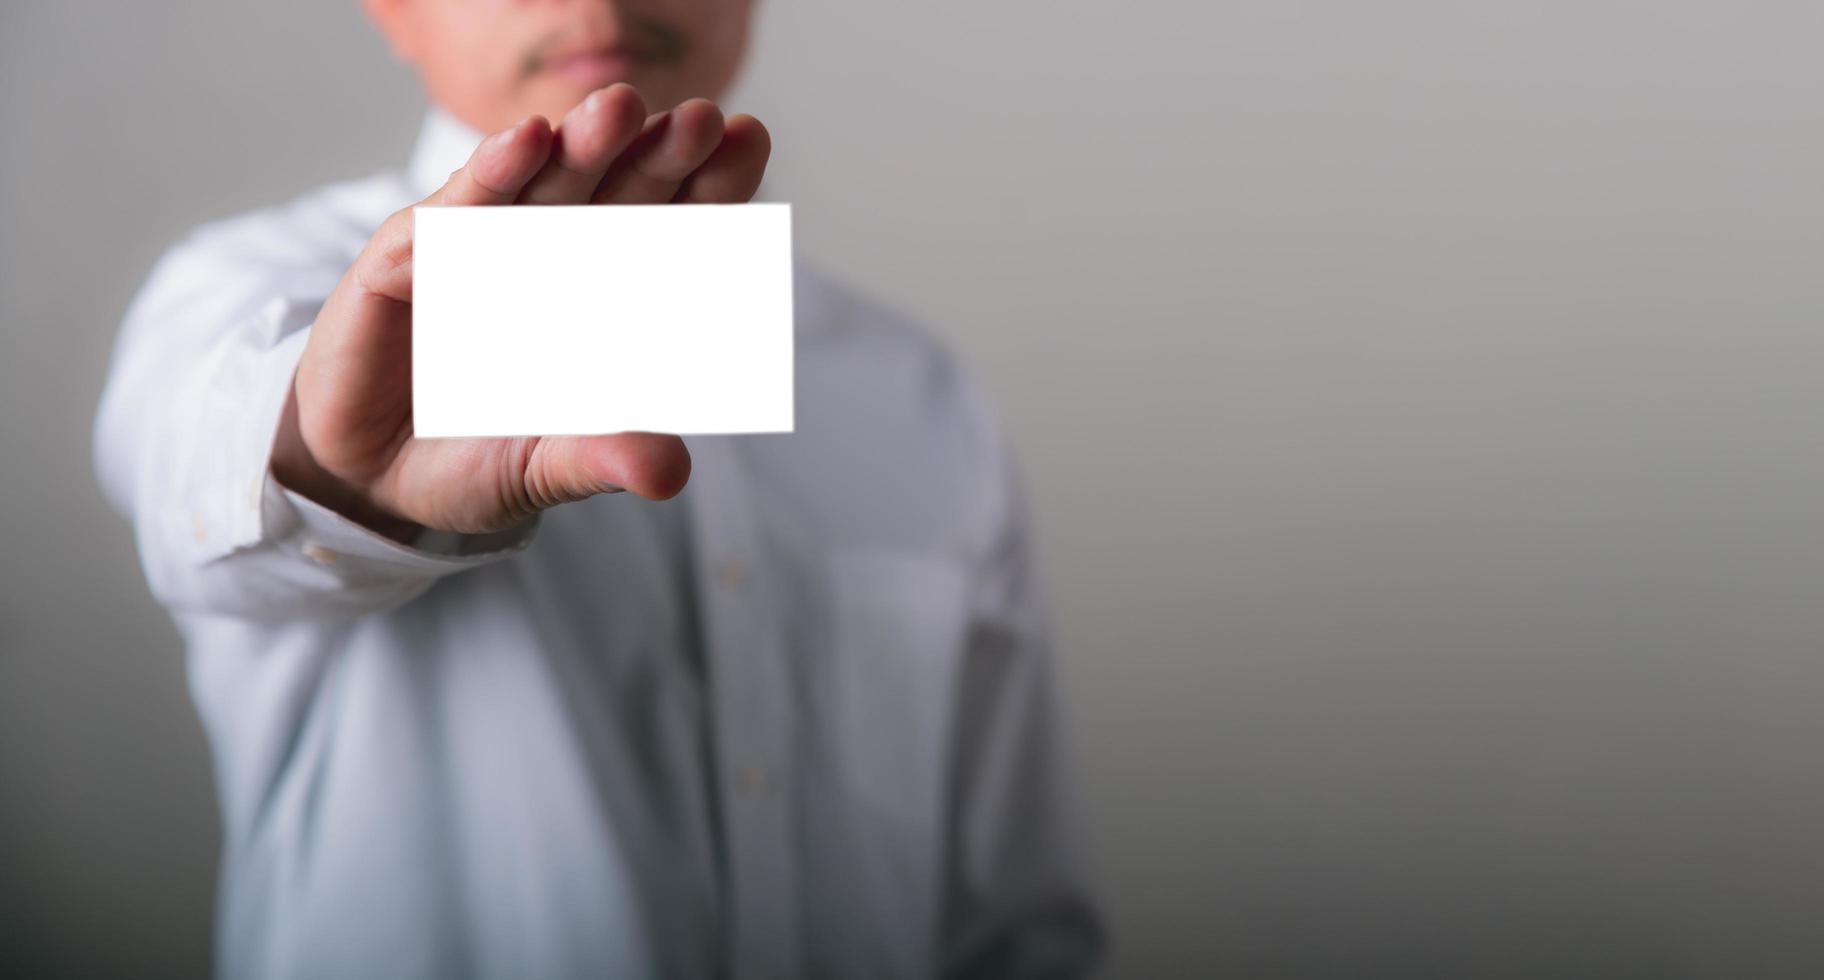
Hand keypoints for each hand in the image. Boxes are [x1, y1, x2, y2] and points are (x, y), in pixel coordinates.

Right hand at [272, 84, 770, 538]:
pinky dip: (492, 175)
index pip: (671, 231)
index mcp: (608, 297)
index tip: (748, 141)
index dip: (710, 186)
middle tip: (697, 119)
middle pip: (618, 193)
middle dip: (657, 156)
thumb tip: (670, 474)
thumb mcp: (545, 467)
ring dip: (581, 147)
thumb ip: (601, 459)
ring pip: (545, 185)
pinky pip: (458, 211)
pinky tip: (526, 141)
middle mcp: (554, 258)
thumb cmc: (480, 458)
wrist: (374, 479)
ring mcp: (483, 249)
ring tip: (618, 111)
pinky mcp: (410, 257)